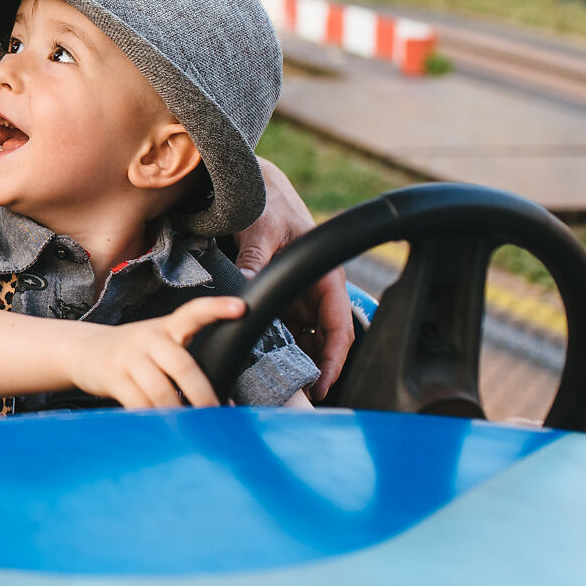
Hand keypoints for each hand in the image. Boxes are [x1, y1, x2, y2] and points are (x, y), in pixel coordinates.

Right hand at [65, 295, 246, 408]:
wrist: (84, 350)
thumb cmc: (133, 353)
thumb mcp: (157, 344)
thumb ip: (184, 363)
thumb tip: (221, 402)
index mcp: (166, 327)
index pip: (193, 312)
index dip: (217, 309)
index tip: (240, 308)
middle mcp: (148, 338)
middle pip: (183, 366)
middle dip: (203, 395)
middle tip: (216, 415)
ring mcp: (129, 358)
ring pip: (162, 392)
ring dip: (179, 414)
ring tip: (191, 428)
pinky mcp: (113, 377)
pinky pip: (139, 404)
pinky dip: (155, 419)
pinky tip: (163, 426)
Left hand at [235, 157, 352, 398]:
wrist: (255, 187)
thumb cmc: (268, 204)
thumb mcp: (260, 231)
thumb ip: (255, 260)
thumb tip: (247, 289)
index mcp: (327, 277)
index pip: (339, 328)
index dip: (333, 360)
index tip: (321, 386)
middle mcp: (318, 291)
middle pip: (324, 340)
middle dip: (315, 368)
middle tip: (295, 398)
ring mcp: (301, 296)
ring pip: (305, 338)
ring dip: (295, 360)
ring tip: (276, 387)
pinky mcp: (283, 297)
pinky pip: (285, 328)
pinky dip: (278, 346)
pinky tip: (261, 363)